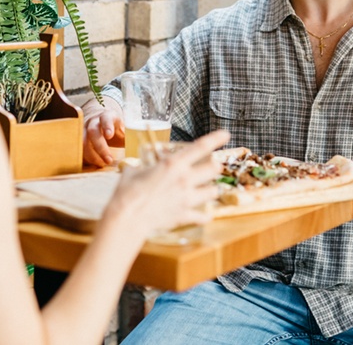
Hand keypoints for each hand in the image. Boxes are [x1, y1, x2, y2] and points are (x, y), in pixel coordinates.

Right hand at [83, 100, 124, 166]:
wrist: (100, 119)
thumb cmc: (115, 127)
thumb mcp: (123, 128)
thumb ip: (128, 136)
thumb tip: (141, 148)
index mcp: (107, 116)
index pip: (106, 118)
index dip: (107, 126)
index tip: (109, 135)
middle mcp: (94, 120)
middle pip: (93, 131)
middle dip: (100, 147)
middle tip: (108, 160)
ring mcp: (84, 128)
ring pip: (82, 140)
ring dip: (91, 154)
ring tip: (100, 164)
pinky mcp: (79, 137)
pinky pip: (78, 147)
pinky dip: (84, 156)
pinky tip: (92, 163)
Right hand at [104, 130, 230, 237]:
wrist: (127, 217)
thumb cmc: (127, 192)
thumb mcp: (133, 172)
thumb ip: (143, 169)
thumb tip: (140, 169)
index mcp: (173, 164)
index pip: (200, 147)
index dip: (215, 139)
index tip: (226, 134)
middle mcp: (184, 179)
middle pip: (213, 169)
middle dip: (214, 167)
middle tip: (212, 168)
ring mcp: (187, 198)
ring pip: (213, 191)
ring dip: (212, 190)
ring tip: (209, 190)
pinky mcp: (184, 215)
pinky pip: (203, 216)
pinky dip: (204, 216)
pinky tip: (205, 216)